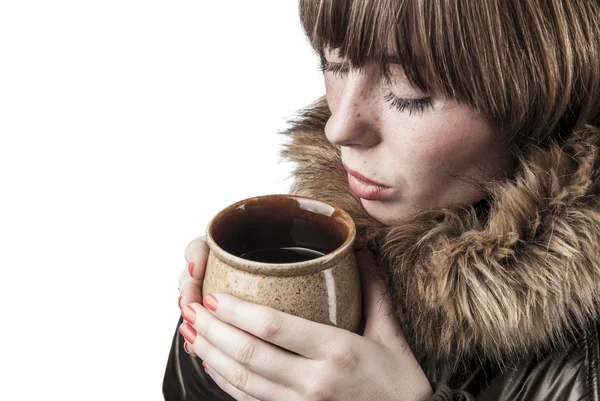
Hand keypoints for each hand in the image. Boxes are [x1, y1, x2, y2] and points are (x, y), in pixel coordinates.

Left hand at [178, 248, 433, 400]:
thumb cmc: (399, 383)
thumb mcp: (390, 333)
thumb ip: (372, 289)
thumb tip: (358, 250)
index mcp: (337, 352)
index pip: (274, 327)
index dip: (237, 311)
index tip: (215, 295)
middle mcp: (314, 382)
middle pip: (249, 353)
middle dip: (212, 330)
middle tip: (190, 309)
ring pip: (242, 380)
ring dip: (210, 354)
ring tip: (190, 332)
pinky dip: (225, 382)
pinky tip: (211, 364)